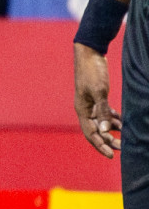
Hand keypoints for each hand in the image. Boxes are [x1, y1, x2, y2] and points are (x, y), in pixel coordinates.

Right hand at [74, 42, 122, 157]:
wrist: (89, 53)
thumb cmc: (92, 71)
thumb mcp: (99, 92)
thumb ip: (103, 111)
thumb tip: (105, 131)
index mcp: (82, 109)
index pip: (90, 133)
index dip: (100, 145)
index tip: (111, 155)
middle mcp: (85, 109)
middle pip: (96, 130)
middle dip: (108, 140)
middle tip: (123, 148)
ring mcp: (91, 103)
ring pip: (101, 123)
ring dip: (112, 131)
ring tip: (125, 137)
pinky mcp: (97, 97)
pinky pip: (105, 113)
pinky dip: (113, 119)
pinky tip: (122, 122)